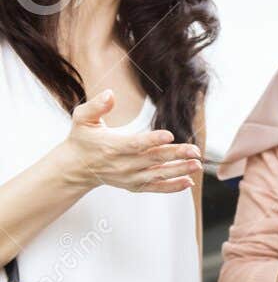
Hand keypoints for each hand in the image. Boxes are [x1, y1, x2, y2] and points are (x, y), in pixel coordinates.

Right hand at [55, 90, 202, 194]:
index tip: (170, 135)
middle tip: (195, 151)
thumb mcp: (82, 119)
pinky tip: (188, 181)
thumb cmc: (82, 140)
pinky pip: (156, 188)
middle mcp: (122, 165)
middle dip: (176, 155)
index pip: (135, 144)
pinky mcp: (135, 186)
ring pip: (158, 175)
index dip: (153, 140)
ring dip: (179, 171)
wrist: (77, 168)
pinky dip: (173, 187)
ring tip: (197, 165)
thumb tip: (110, 94)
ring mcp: (130, 178)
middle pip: (153, 159)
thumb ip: (96, 106)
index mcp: (111, 147)